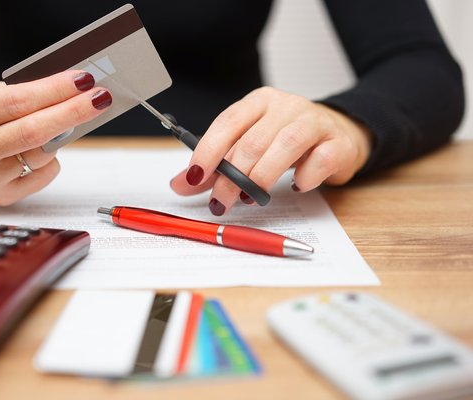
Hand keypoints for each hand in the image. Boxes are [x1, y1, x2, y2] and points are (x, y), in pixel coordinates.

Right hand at [0, 70, 111, 204]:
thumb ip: (21, 95)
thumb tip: (73, 92)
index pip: (16, 102)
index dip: (54, 90)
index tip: (83, 80)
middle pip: (33, 132)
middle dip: (72, 112)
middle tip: (99, 98)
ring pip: (42, 154)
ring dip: (60, 135)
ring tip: (59, 122)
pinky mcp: (2, 196)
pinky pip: (44, 174)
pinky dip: (50, 160)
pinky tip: (37, 152)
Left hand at [170, 87, 372, 214]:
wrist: (340, 134)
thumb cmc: (286, 142)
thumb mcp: (248, 148)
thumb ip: (215, 166)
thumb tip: (180, 184)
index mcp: (259, 102)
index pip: (228, 122)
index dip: (208, 151)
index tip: (194, 178)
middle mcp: (286, 106)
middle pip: (253, 141)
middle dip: (232, 177)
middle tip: (221, 202)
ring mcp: (315, 122)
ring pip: (285, 145)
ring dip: (263, 177)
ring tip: (252, 199)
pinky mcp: (338, 142)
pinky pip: (321, 159)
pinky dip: (305, 176)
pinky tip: (296, 186)